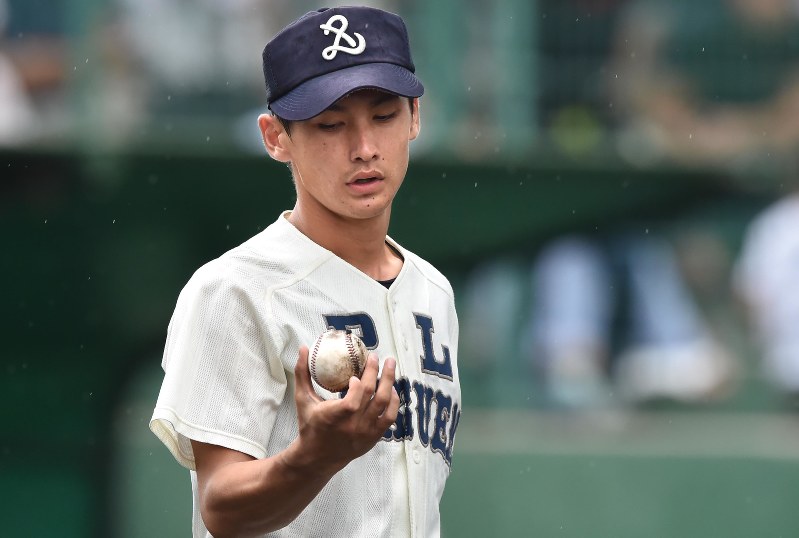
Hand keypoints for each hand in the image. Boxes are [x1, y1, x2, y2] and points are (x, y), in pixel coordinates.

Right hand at [284, 345, 400, 473]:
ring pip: (384, 403)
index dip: (357, 386)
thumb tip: (304, 348)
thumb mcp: (302, 399)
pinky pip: (390, 416)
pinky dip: (394, 401)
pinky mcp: (374, 437)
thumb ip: (303, 374)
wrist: (318, 457)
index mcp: (333, 418)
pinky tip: (391, 388)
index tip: (354, 375)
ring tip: (389, 365)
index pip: (351, 402)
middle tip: (375, 356)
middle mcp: (352, 426)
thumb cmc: (309, 425)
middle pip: (371, 395)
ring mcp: (365, 432)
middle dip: (376, 372)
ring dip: (389, 381)